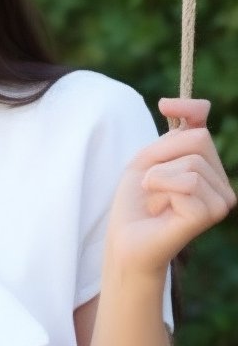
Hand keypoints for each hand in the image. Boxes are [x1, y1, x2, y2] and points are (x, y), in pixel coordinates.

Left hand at [104, 96, 236, 280]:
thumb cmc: (136, 204)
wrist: (126, 241)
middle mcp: (220, 182)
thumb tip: (171, 104)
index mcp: (206, 166)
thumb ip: (169, 134)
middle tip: (151, 185)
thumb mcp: (148, 160)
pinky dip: (164, 192)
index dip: (189, 107)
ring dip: (160, 180)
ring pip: (193, 163)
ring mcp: (220, 199)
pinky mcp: (210, 214)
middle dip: (163, 158)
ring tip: (156, 201)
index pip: (203, 123)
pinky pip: (188, 184)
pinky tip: (161, 211)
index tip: (163, 105)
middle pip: (199, 139)